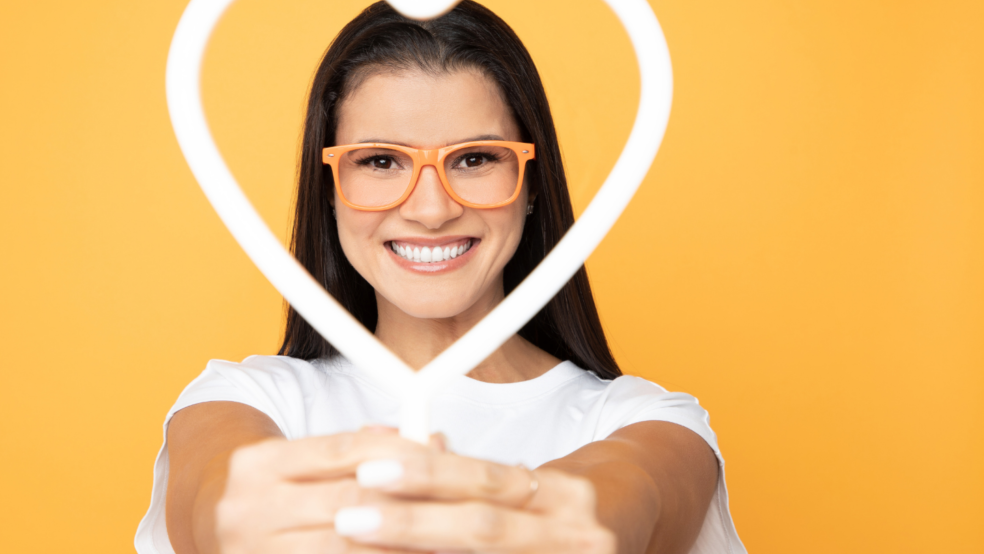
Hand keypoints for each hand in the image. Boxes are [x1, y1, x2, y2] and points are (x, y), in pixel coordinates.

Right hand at [215, 426, 439, 552]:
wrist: (210, 525)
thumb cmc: (275, 488)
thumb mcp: (304, 458)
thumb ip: (363, 448)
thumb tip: (432, 441)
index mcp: (256, 465)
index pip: (341, 451)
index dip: (398, 454)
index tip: (441, 460)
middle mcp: (245, 510)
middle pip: (347, 502)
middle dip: (407, 504)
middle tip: (456, 507)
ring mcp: (251, 553)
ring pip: (346, 549)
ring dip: (400, 545)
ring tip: (444, 542)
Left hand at [336, 450, 615, 553]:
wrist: (637, 530)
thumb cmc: (566, 510)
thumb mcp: (528, 483)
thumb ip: (468, 475)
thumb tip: (387, 444)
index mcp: (563, 496)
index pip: (487, 481)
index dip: (428, 475)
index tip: (368, 470)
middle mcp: (577, 537)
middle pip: (484, 529)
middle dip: (413, 523)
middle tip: (351, 514)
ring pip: (488, 553)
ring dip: (418, 552)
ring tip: (360, 539)